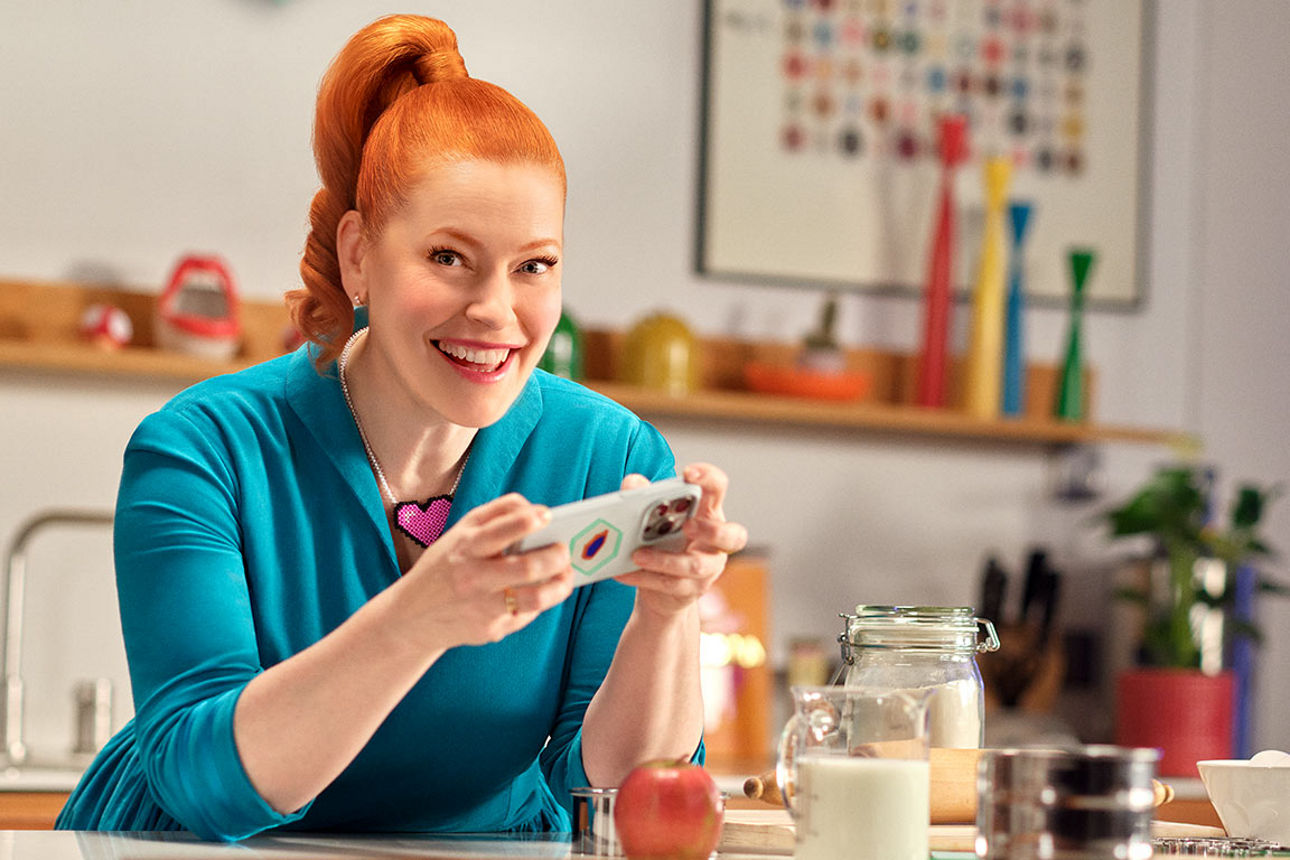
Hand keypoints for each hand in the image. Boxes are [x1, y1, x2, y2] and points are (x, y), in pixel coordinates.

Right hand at [396, 493, 573, 649]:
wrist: (411, 617)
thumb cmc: (446, 566)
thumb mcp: (459, 534)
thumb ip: (497, 516)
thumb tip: (539, 512)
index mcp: (466, 547)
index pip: (503, 529)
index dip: (531, 520)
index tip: (548, 516)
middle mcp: (474, 577)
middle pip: (529, 567)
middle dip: (557, 556)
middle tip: (565, 550)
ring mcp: (483, 607)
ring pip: (537, 598)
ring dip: (561, 584)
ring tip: (566, 575)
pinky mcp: (491, 630)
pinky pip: (526, 614)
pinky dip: (537, 601)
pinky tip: (537, 593)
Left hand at [615, 463, 747, 617]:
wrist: (661, 590)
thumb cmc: (663, 543)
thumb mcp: (654, 517)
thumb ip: (643, 497)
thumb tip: (633, 482)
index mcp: (708, 512)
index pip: (718, 488)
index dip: (709, 478)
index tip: (688, 473)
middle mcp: (716, 542)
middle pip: (733, 535)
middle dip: (711, 530)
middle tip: (687, 526)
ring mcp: (708, 568)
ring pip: (696, 565)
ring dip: (664, 560)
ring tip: (637, 555)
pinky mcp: (692, 589)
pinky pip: (672, 585)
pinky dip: (645, 578)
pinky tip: (624, 573)